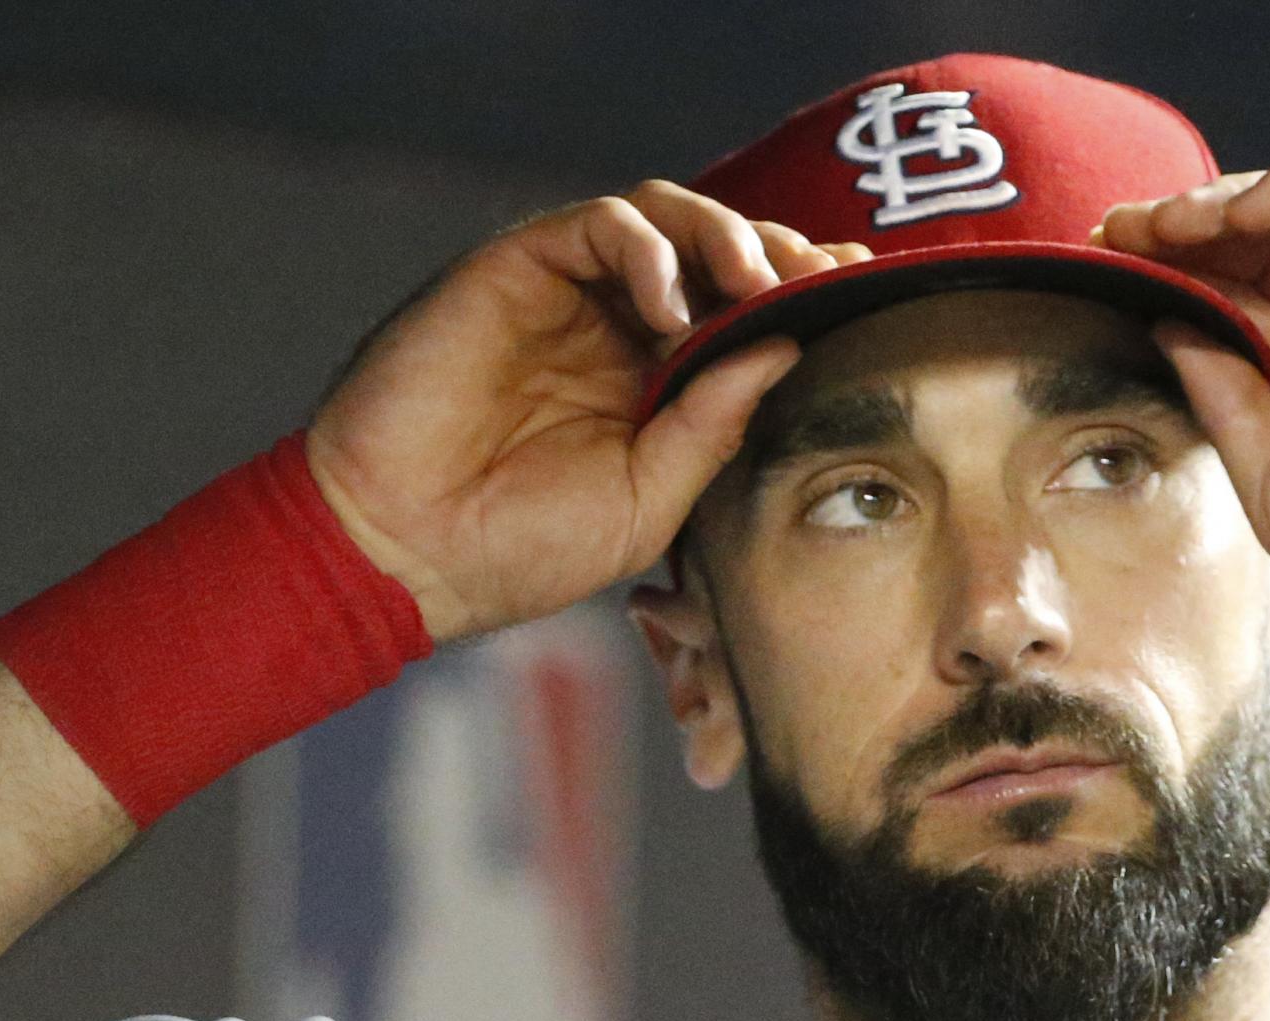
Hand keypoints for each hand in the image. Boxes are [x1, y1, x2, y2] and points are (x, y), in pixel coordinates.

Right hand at [307, 184, 867, 644]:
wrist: (409, 554)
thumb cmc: (521, 548)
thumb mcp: (651, 500)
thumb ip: (714, 424)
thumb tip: (786, 347)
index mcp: (653, 384)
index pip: (743, 313)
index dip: (802, 296)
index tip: (860, 298)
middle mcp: (614, 328)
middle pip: (717, 251)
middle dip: (779, 253)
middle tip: (820, 278)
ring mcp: (566, 295)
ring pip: (664, 217)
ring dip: (724, 234)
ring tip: (756, 281)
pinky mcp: (515, 269)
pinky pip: (598, 222)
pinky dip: (648, 246)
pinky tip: (672, 302)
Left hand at [1098, 150, 1269, 630]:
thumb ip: (1220, 394)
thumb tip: (1166, 323)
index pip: (1235, 296)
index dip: (1172, 273)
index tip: (1107, 264)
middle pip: (1261, 243)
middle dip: (1186, 229)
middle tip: (1123, 229)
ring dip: (1231, 203)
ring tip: (1171, 222)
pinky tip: (1246, 214)